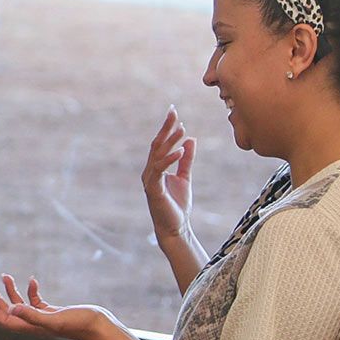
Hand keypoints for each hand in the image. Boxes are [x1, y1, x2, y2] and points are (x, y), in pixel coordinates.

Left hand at [0, 275, 115, 339]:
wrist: (100, 327)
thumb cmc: (80, 325)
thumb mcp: (54, 319)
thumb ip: (32, 315)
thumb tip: (12, 309)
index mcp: (31, 328)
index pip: (5, 319)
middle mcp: (34, 324)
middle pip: (8, 311)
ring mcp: (43, 318)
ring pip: (21, 304)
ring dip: (11, 290)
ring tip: (4, 276)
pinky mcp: (52, 312)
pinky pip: (36, 301)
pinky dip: (32, 290)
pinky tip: (34, 280)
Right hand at [143, 106, 194, 240]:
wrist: (175, 227)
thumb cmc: (177, 205)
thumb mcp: (185, 177)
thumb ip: (186, 160)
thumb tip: (190, 140)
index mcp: (155, 168)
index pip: (160, 144)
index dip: (166, 128)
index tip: (173, 112)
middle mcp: (150, 172)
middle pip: (157, 145)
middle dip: (165, 128)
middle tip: (173, 112)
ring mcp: (150, 180)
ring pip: (157, 155)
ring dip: (169, 141)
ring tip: (181, 129)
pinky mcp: (153, 189)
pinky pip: (159, 171)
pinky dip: (169, 160)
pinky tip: (179, 151)